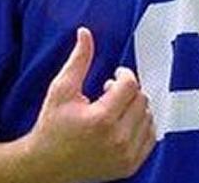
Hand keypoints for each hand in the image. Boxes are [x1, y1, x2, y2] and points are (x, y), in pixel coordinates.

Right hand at [25, 27, 154, 181]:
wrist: (47, 165)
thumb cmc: (51, 126)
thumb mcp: (61, 89)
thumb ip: (78, 60)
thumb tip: (85, 33)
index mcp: (101, 119)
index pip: (130, 85)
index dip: (123, 75)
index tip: (112, 76)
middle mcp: (118, 139)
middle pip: (142, 100)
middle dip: (128, 91)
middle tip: (109, 92)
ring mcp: (126, 155)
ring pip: (149, 117)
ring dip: (135, 108)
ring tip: (114, 108)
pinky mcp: (130, 165)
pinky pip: (150, 137)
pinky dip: (141, 126)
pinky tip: (123, 123)